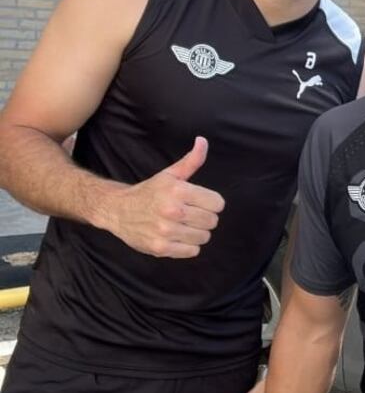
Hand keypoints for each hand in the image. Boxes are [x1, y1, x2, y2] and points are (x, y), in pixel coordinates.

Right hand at [104, 135, 224, 257]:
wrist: (118, 210)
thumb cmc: (149, 192)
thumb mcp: (169, 174)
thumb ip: (191, 161)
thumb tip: (203, 141)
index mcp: (177, 190)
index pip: (217, 203)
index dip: (211, 203)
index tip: (201, 202)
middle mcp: (172, 210)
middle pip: (212, 221)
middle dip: (205, 218)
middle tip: (191, 214)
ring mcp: (166, 231)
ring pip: (204, 237)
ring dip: (196, 232)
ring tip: (183, 225)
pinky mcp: (161, 248)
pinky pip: (192, 251)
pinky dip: (187, 246)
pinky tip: (176, 237)